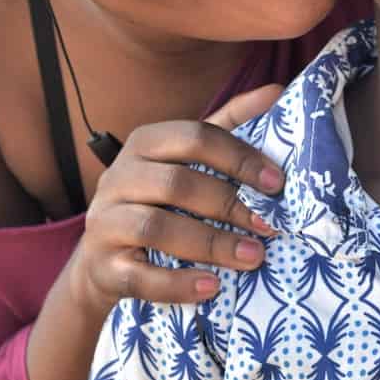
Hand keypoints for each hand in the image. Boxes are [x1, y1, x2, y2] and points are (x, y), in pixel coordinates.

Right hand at [69, 85, 284, 313]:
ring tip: (252, 257)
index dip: (238, 157)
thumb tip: (277, 91)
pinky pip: (139, 276)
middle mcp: (118, 177)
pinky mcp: (102, 266)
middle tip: (270, 227)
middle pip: (176, 183)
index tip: (277, 183)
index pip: (193, 137)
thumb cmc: (161, 201)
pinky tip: (212, 287)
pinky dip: (178, 283)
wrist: (106, 260)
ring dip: (211, 243)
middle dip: (228, 204)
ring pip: (156, 227)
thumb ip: (229, 126)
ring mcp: (105, 222)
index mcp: (145, 144)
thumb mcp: (189, 161)